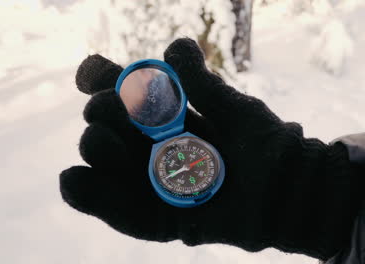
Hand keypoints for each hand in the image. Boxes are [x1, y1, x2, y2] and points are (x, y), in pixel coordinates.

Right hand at [60, 38, 329, 257]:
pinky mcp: (159, 219)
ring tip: (105, 142)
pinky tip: (73, 179)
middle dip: (104, 112)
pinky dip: (92, 198)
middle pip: (109, 126)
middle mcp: (156, 148)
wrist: (290, 191)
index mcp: (171, 119)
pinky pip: (119, 212)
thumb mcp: (235, 108)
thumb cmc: (268, 146)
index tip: (92, 75)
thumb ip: (201, 83)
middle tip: (117, 106)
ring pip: (106, 165)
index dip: (102, 80)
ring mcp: (155, 183)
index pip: (125, 95)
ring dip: (97, 148)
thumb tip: (174, 46)